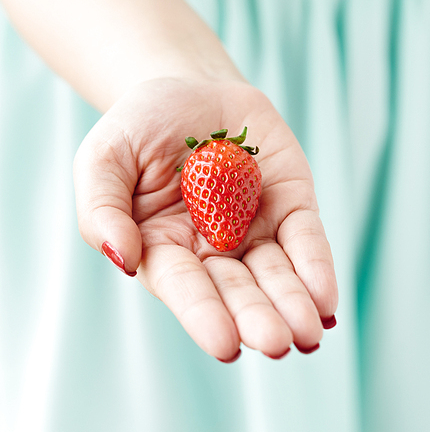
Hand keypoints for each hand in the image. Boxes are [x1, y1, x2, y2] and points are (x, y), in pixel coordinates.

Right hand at [74, 78, 337, 359]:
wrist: (187, 87)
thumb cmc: (138, 127)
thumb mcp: (103, 158)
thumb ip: (102, 209)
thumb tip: (124, 259)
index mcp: (164, 248)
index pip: (185, 287)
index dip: (203, 314)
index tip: (224, 344)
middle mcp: (212, 249)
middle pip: (237, 290)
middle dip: (257, 317)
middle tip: (276, 342)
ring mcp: (254, 228)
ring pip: (277, 273)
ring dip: (293, 303)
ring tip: (308, 332)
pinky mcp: (289, 204)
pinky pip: (306, 238)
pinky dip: (317, 267)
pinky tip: (325, 298)